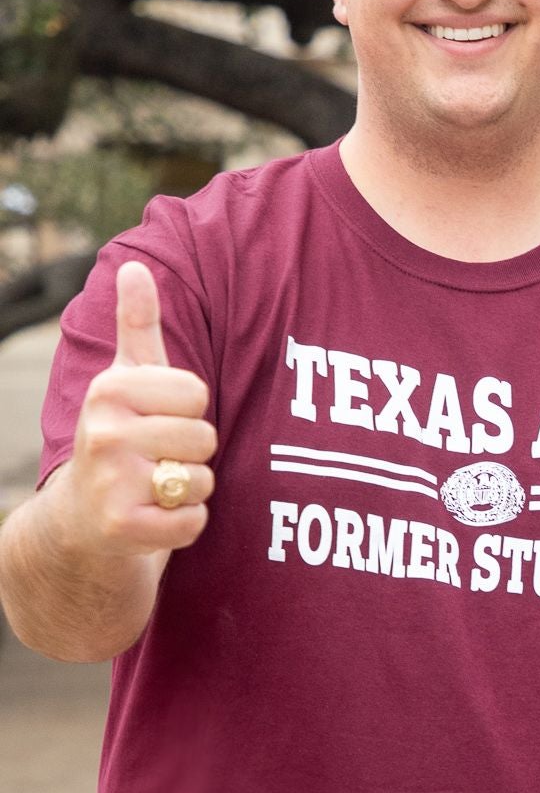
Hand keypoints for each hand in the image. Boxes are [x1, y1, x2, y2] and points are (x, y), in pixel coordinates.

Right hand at [57, 261, 216, 556]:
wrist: (81, 518)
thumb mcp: (124, 378)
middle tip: (157, 459)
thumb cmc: (119, 436)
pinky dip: (186, 524)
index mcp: (109, 390)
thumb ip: (136, 324)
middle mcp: (104, 433)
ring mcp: (111, 482)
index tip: (157, 420)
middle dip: (192, 453)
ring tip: (155, 486)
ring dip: (191, 489)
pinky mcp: (123, 527)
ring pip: (202, 480)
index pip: (197, 394)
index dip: (188, 412)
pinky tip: (156, 516)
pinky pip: (194, 521)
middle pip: (204, 438)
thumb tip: (135, 265)